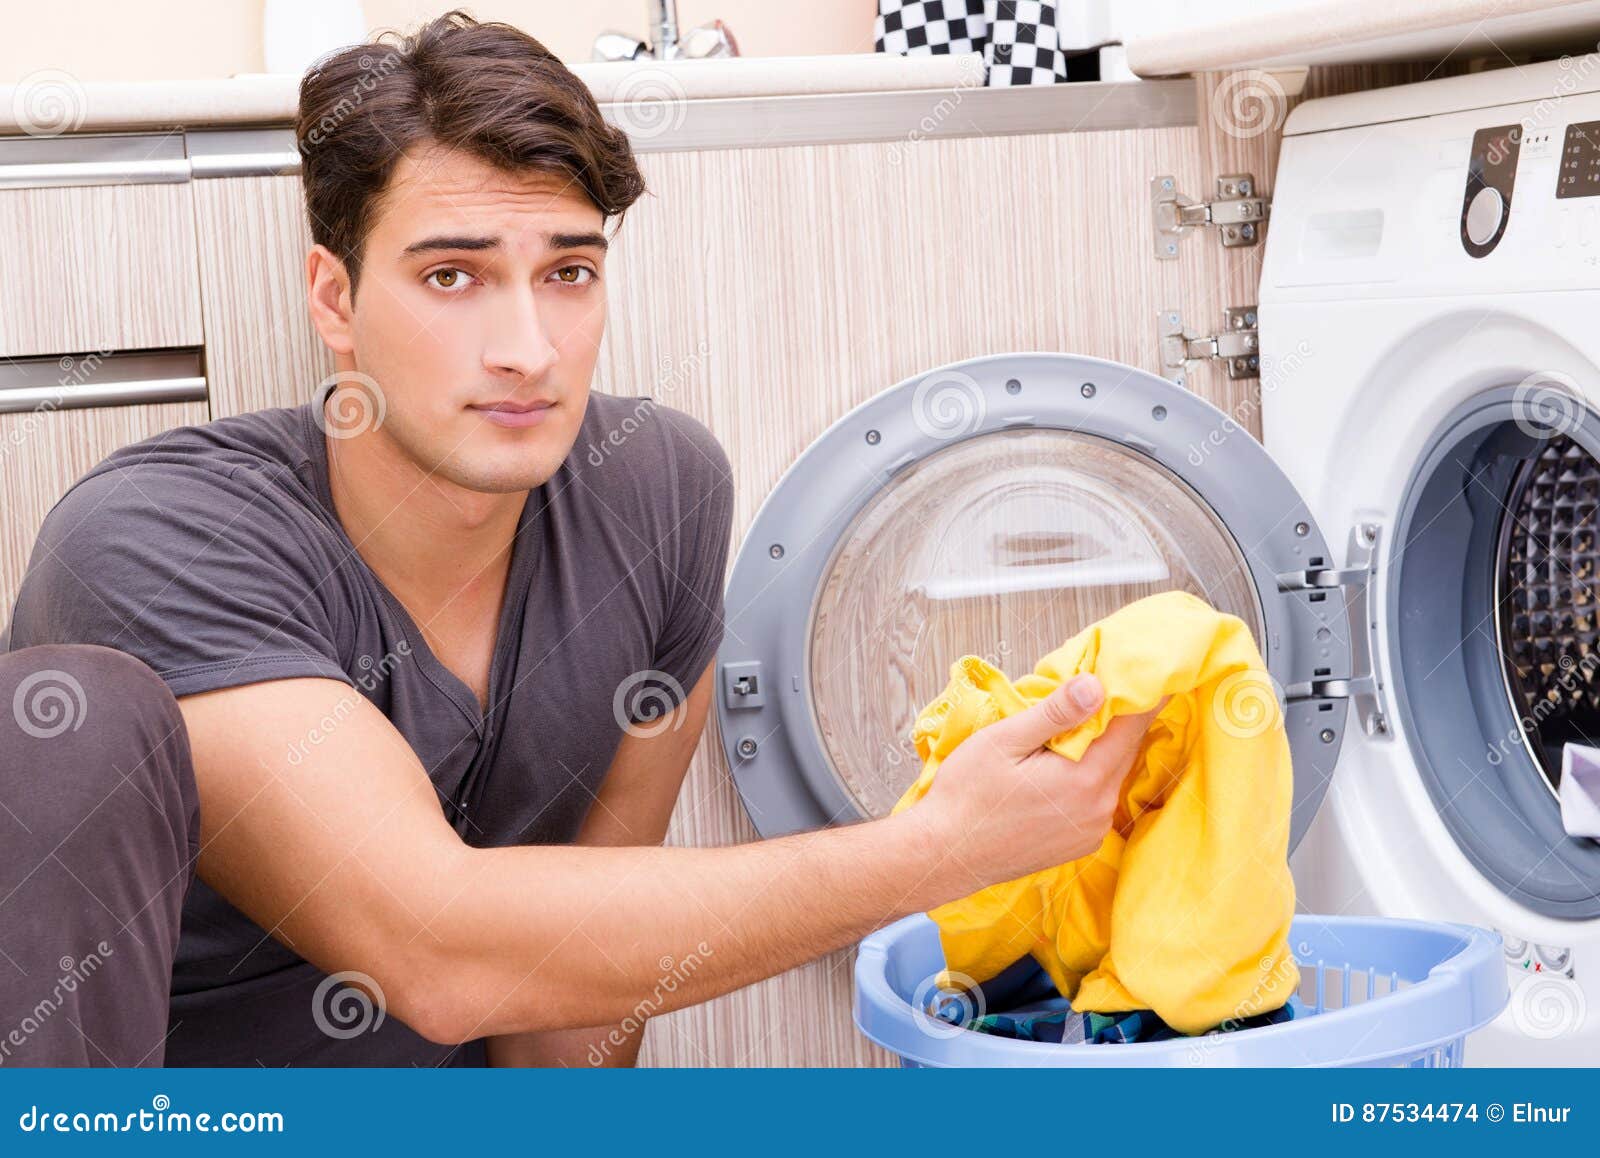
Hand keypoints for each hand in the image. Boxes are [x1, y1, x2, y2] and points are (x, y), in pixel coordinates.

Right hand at [912, 675, 1166, 897]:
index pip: (1131, 727)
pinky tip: (1062, 763)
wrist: (945, 856)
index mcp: (1085, 780)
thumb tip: (1096, 685)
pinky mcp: (1080, 842)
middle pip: (1124, 750)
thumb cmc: (966, 795)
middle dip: (1118, 718)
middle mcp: (1099, 809)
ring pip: (1111, 774)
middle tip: (1106, 686)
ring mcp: (1091, 830)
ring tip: (1077, 722)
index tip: (1140, 672)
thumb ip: (1055, 713)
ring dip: (1102, 747)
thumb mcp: (1004, 742)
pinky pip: (1098, 798)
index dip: (1138, 696)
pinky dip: (1091, 775)